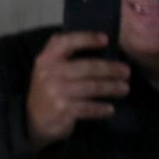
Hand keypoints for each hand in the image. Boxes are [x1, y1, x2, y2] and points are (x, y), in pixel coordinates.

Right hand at [23, 30, 131, 146]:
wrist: (32, 120)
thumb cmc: (50, 88)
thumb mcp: (50, 68)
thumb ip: (67, 55)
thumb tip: (103, 45)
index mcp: (47, 58)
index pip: (67, 42)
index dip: (87, 39)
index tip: (106, 40)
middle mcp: (49, 73)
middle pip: (86, 67)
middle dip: (110, 69)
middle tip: (126, 71)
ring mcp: (55, 92)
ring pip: (90, 88)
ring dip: (111, 88)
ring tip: (124, 89)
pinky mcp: (61, 110)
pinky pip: (87, 108)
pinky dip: (101, 109)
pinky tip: (110, 109)